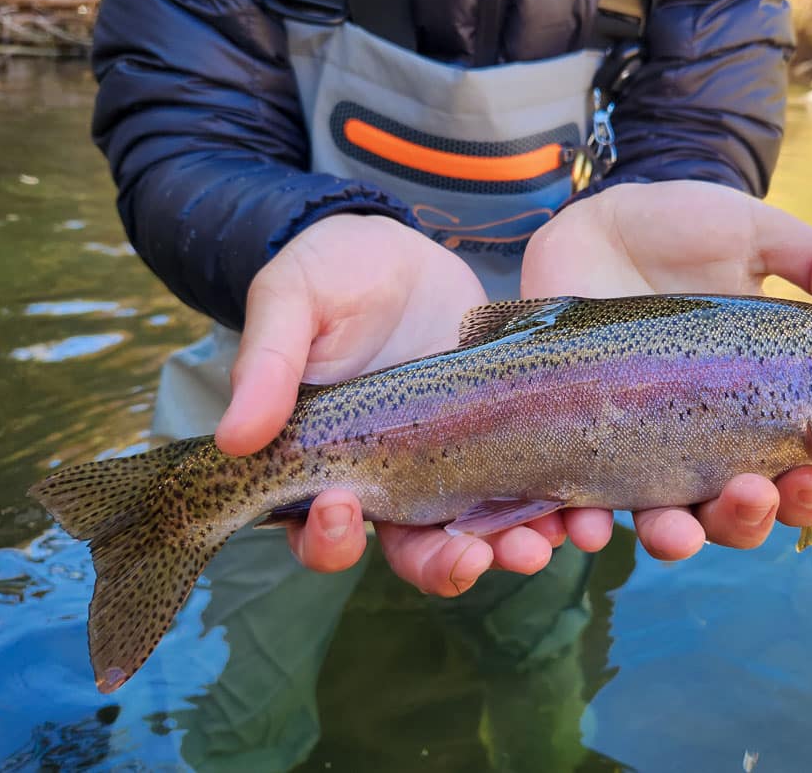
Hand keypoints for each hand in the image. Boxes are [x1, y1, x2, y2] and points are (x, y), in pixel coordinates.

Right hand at [215, 214, 576, 595]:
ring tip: (540, 545)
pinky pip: (527, 489)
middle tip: (472, 558)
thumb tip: (233, 440)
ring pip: (477, 531)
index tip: (344, 513)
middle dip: (442, 565)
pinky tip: (578, 512)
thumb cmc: (331, 272)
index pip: (318, 528)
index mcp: (324, 461)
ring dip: (507, 550)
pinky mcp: (502, 439)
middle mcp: (389, 478)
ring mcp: (450, 463)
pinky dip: (552, 508)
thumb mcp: (290, 299)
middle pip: (410, 548)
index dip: (330, 539)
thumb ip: (266, 362)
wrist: (401, 247)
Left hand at [520, 180, 811, 558]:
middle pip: (730, 515)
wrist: (593, 214)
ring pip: (660, 522)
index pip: (790, 477)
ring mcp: (631, 444)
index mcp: (752, 407)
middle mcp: (695, 440)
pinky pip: (575, 502)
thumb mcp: (757, 235)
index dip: (808, 495)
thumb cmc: (681, 228)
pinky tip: (590, 526)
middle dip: (746, 522)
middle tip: (753, 494)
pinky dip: (583, 525)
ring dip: (674, 540)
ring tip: (678, 532)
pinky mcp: (572, 438)